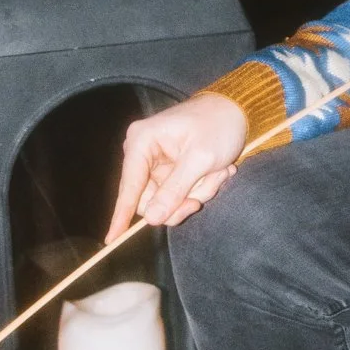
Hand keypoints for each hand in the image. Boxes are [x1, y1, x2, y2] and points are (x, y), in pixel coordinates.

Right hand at [109, 92, 249, 236]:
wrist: (238, 110)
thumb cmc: (219, 125)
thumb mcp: (201, 159)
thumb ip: (175, 190)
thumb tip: (151, 218)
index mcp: (142, 141)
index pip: (129, 185)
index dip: (120, 214)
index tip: (111, 239)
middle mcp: (143, 152)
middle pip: (150, 199)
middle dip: (182, 200)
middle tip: (203, 197)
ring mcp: (158, 162)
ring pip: (169, 200)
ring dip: (198, 192)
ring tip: (219, 172)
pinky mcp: (172, 169)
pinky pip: (181, 193)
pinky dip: (201, 187)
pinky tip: (218, 170)